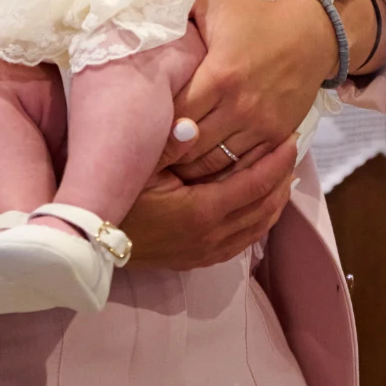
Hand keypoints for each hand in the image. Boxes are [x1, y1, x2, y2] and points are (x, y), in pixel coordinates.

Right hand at [121, 137, 298, 268]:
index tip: (292, 140)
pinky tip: (260, 208)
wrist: (93, 245)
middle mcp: (212, 236)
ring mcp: (207, 251)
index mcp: (202, 211)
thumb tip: (193, 125)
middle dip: (283, 179)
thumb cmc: (117, 200)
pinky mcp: (199, 260)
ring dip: (275, 202)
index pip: (255, 184)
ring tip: (283, 177)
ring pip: (258, 228)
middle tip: (292, 154)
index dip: (277, 162)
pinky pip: (243, 242)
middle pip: (265, 207)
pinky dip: (259, 222)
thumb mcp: (138, 169)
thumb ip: (167, 145)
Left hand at [161, 0, 338, 180]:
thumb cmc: (254, 17)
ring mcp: (260, 125)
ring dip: (190, 169)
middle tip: (143, 159)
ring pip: (215, 163)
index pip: (175, 115)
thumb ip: (177, 3)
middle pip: (191, 146)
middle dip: (166, 155)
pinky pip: (243, 168)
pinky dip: (222, 174)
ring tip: (168, 170)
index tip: (135, 133)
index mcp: (219, 75)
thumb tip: (144, 6)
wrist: (312, 35)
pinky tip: (202, 172)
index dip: (152, 128)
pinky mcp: (276, 136)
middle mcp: (239, 105)